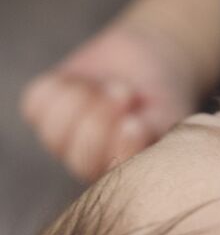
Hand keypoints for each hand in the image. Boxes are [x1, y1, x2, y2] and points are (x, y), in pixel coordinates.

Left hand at [19, 17, 200, 182]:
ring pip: (53, 132)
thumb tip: (136, 135)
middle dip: (101, 121)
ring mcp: (64, 138)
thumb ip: (153, 135)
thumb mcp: (168, 114)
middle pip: (80, 157)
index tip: (135, 122)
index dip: (120, 151)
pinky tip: (82, 81)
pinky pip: (37, 103)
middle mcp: (91, 161)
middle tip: (125, 92)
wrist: (149, 56)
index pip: (112, 178)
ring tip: (111, 84)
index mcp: (124, 170)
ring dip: (82, 100)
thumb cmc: (163, 92)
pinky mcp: (45, 110)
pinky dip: (60, 86)